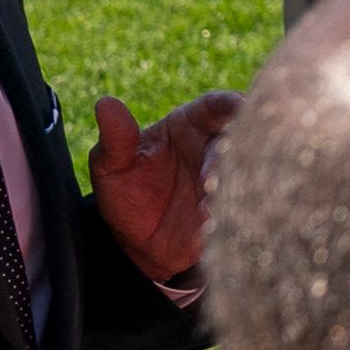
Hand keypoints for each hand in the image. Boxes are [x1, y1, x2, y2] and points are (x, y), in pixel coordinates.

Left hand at [85, 91, 239, 283]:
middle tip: (208, 180)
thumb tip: (105, 103)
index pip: (213, 106)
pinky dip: (233, 214)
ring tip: (204, 210)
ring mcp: (228, 178)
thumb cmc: (126, 194)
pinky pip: (244, 206)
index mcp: (190, 124)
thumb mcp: (113, 167)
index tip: (239, 105)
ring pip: (244, 173)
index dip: (228, 103)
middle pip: (236, 140)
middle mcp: (215, 147)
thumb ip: (116, 139)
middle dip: (227, 156)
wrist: (140, 245)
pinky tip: (210, 227)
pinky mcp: (234, 208)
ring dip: (229, 189)